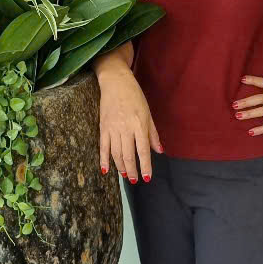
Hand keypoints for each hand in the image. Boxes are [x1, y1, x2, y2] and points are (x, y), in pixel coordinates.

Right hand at [97, 67, 162, 181]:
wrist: (115, 82)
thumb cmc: (135, 96)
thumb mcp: (148, 113)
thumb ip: (153, 134)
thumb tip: (159, 150)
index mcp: (139, 125)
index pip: (143, 150)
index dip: (145, 166)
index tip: (147, 177)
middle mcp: (125, 129)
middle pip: (128, 155)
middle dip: (132, 170)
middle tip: (135, 180)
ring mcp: (113, 129)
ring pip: (116, 153)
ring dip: (120, 167)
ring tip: (125, 175)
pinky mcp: (103, 127)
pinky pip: (103, 147)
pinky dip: (104, 160)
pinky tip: (106, 170)